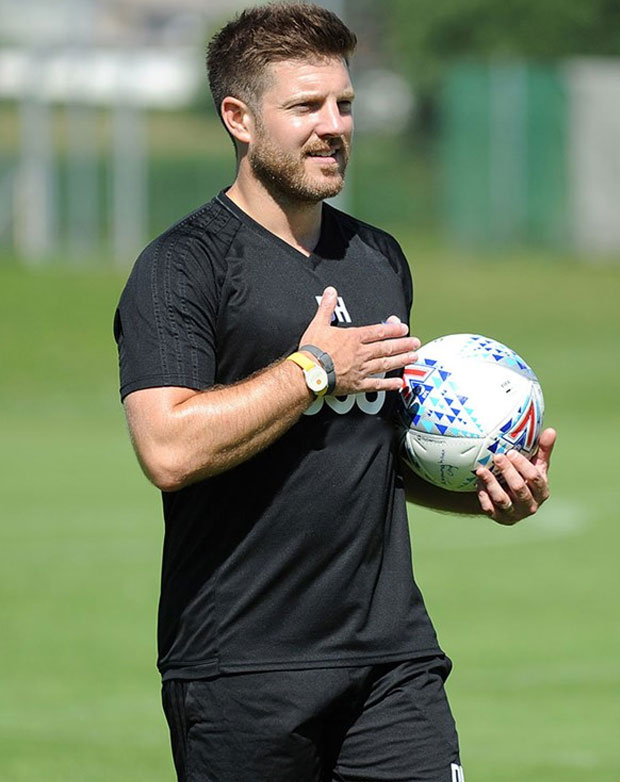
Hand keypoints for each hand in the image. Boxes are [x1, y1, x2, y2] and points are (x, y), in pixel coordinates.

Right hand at [299, 286, 419, 394]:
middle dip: (403, 344)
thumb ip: (327, 307)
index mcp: (353, 338)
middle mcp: (361, 353)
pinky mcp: (357, 385)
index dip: (392, 329)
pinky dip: (388, 384)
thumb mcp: (318, 324)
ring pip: (385, 364)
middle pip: (386, 347)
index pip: (378, 332)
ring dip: (401, 360)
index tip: (404, 328)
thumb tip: (331, 291)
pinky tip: (399, 383)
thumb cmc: (312, 350)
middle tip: (416, 342)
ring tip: (413, 357)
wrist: (309, 373)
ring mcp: (361, 369)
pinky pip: (376, 385)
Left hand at [475, 428, 555, 524]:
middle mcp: (530, 505)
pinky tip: (478, 482)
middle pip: (519, 488)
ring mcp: (514, 513)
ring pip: (502, 500)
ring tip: (481, 470)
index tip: (511, 452)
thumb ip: (543, 450)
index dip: (523, 465)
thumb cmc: (525, 477)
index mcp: (542, 491)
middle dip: (507, 471)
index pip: (535, 478)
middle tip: (497, 456)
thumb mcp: (536, 465)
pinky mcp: (499, 518)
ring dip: (491, 484)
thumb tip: (551, 430)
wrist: (510, 499)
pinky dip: (483, 494)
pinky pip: (489, 508)